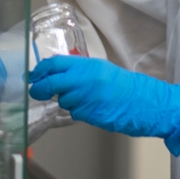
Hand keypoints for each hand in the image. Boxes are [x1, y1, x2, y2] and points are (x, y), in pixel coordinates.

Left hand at [29, 56, 179, 154]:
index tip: (34, 75)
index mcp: (88, 65)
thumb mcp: (101, 69)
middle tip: (35, 91)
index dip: (41, 70)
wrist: (145, 102)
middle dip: (40, 88)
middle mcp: (85, 80)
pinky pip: (75, 113)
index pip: (55, 64)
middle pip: (52, 83)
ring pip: (63, 100)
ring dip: (66, 101)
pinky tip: (92, 108)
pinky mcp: (90, 115)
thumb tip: (55, 72)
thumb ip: (79, 70)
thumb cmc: (125, 86)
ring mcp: (87, 98)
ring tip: (83, 99)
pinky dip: (78, 111)